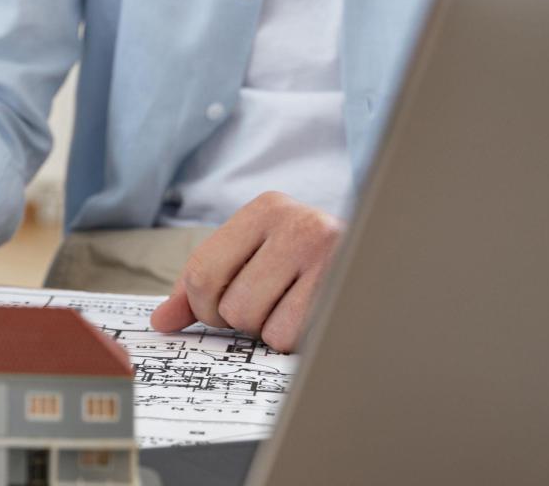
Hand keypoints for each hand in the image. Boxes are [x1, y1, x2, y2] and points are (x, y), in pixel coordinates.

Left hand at [149, 192, 343, 352]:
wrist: (387, 257)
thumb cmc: (307, 265)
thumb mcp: (254, 257)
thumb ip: (202, 285)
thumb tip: (160, 320)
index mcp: (266, 209)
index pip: (202, 271)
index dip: (201, 306)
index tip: (216, 311)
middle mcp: (297, 223)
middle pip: (228, 305)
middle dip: (239, 320)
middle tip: (266, 306)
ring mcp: (328, 255)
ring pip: (259, 325)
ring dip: (270, 330)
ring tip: (295, 306)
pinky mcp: (347, 290)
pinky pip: (292, 338)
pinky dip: (296, 340)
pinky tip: (315, 316)